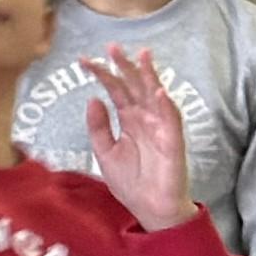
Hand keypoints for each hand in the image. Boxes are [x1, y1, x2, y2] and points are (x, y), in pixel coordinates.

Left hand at [81, 48, 196, 229]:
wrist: (150, 209)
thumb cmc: (131, 182)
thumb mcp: (105, 152)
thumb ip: (98, 127)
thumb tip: (92, 99)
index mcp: (129, 120)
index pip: (115, 91)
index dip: (102, 75)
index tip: (83, 60)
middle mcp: (145, 119)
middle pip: (135, 87)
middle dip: (125, 67)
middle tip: (112, 46)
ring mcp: (160, 128)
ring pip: (155, 97)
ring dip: (149, 77)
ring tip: (142, 56)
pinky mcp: (173, 143)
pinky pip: (171, 121)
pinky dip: (165, 106)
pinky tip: (158, 91)